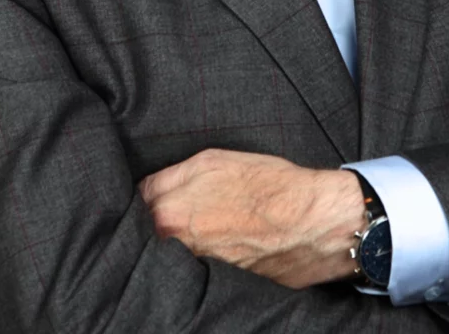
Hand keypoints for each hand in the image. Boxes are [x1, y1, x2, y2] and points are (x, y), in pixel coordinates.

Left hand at [138, 147, 363, 288]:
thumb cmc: (268, 185)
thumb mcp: (211, 161)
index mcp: (169, 216)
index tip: (151, 194)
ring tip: (207, 224)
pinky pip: (199, 269)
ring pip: (174, 254)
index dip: (143, 196)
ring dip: (180, 241)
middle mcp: (179, 250)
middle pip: (150, 234)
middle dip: (156, 222)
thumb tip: (143, 190)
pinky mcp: (222, 287)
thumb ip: (168, 177)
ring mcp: (200, 272)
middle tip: (179, 208)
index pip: (135, 205)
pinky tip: (223, 242)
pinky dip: (204, 257)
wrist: (313, 222)